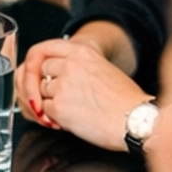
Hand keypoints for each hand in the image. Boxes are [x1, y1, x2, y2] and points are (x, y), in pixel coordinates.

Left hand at [17, 37, 143, 151]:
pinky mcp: (60, 107)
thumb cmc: (124, 100)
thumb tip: (52, 75)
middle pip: (40, 73)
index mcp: (82, 52)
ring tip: (73, 109)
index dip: (35, 65)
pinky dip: (53, 118)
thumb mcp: (101, 68)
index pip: (42, 50)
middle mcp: (70, 65)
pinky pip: (44, 111)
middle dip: (45, 86)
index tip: (35, 74)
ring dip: (50, 103)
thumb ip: (76, 66)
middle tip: (60, 98)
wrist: (135, 120)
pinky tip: (71, 120)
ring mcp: (63, 86)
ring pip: (40, 93)